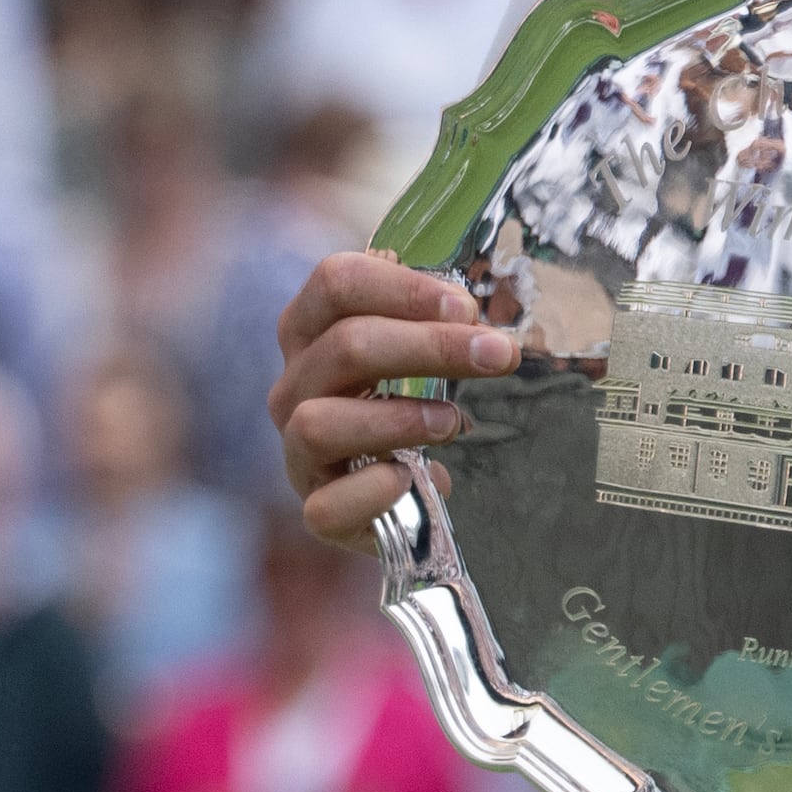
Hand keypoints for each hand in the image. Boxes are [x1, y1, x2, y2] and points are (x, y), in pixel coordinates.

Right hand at [273, 252, 515, 540]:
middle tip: (498, 355)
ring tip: (453, 422)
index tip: (467, 308)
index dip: (403, 289)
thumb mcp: (412, 353)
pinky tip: (410, 479)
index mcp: (311, 330)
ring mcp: (297, 451)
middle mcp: (294, 386)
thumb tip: (472, 311)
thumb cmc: (401, 404)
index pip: (336, 282)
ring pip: (319, 423)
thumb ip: (432, 321)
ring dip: (397, 417)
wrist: (390, 492)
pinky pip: (327, 506)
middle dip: (431, 346)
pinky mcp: (316, 509)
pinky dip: (372, 492)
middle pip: (344, 346)